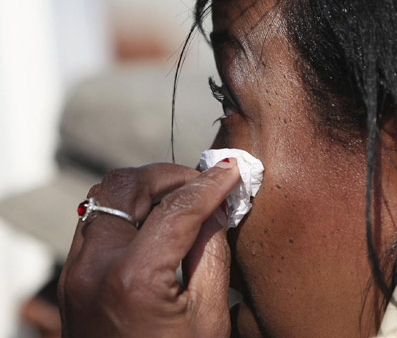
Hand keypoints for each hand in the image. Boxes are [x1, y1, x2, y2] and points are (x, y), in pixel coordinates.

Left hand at [58, 161, 240, 337]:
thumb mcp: (208, 316)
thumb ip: (212, 251)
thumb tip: (215, 208)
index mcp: (131, 280)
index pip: (177, 208)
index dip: (210, 184)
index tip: (232, 170)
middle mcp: (92, 267)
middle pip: (126, 186)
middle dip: (170, 175)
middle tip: (204, 183)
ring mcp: (75, 271)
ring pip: (105, 197)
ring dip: (146, 188)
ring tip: (183, 198)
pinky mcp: (73, 277)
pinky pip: (97, 220)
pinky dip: (129, 208)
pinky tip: (158, 219)